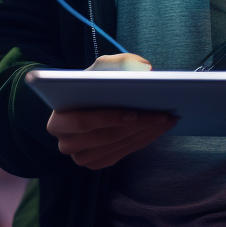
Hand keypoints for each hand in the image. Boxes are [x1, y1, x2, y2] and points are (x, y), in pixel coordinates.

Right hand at [45, 53, 175, 168]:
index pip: (82, 122)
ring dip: (146, 133)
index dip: (108, 119)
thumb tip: (146, 69)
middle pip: (106, 137)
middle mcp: (66, 144)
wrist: (83, 102)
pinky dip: (143, 140)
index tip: (134, 112)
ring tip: (168, 120)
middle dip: (138, 125)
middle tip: (164, 114)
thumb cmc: (91, 83)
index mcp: (57, 121)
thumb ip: (118, 63)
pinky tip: (159, 128)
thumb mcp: (100, 68)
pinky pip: (123, 153)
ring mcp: (81, 157)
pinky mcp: (96, 163)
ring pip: (118, 146)